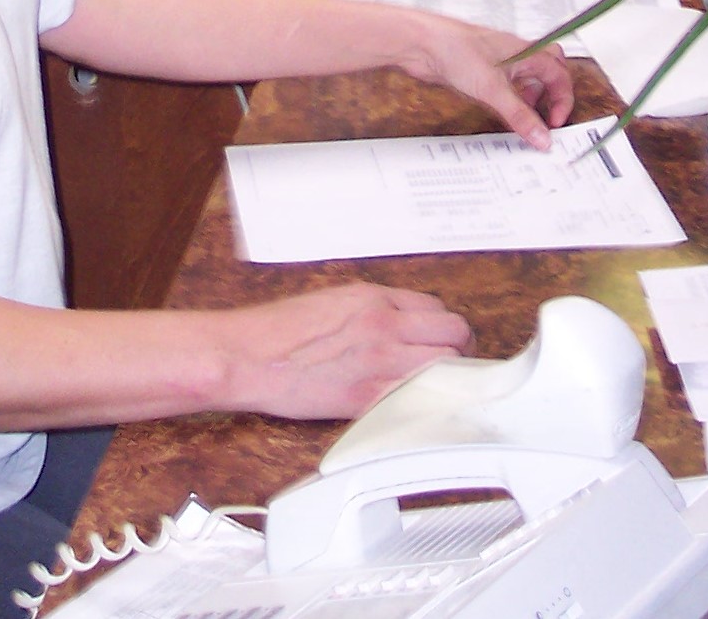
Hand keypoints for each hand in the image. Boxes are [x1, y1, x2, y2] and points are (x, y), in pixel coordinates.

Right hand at [219, 283, 471, 419]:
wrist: (249, 355)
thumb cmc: (279, 331)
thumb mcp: (333, 301)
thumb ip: (372, 310)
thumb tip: (400, 324)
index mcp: (374, 298)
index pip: (436, 307)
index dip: (442, 329)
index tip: (439, 343)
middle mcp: (384, 323)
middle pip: (454, 332)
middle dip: (458, 350)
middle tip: (450, 367)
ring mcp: (380, 361)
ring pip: (448, 366)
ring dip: (447, 378)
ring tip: (435, 390)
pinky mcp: (369, 397)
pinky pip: (420, 399)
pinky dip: (425, 404)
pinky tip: (416, 409)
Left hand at [399, 14, 572, 151]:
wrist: (420, 43)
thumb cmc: (454, 48)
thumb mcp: (492, 89)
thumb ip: (519, 115)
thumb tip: (541, 135)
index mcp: (525, 51)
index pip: (559, 74)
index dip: (562, 98)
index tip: (555, 122)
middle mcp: (514, 54)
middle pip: (547, 71)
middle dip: (552, 94)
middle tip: (548, 117)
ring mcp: (496, 62)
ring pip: (524, 79)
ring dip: (529, 98)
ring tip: (524, 118)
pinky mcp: (479, 71)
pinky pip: (503, 86)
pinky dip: (509, 100)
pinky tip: (500, 111)